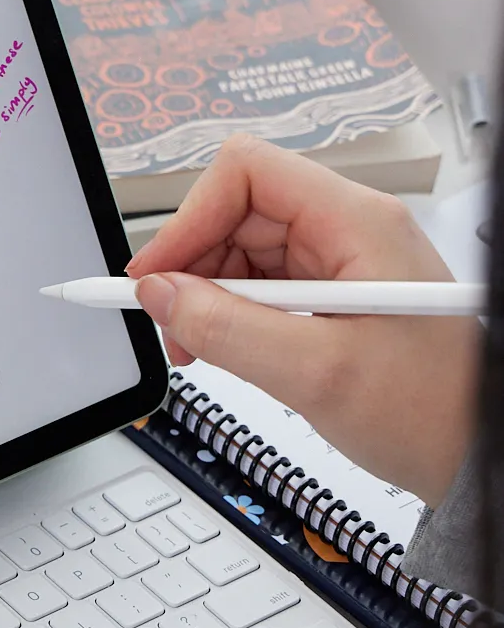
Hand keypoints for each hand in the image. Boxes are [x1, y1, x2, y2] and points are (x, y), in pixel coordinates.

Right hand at [126, 135, 478, 506]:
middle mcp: (350, 228)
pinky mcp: (338, 292)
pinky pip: (265, 284)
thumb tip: (160, 295)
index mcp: (356, 223)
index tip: (155, 276)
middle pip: (238, 211)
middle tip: (171, 327)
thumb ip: (228, 331)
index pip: (246, 174)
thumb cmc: (431, 412)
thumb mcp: (316, 374)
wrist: (478, 452)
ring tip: (199, 348)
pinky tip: (229, 350)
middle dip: (193, 265)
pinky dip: (234, 315)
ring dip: (209, 295)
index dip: (190, 218)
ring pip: (245, 249)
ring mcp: (344, 259)